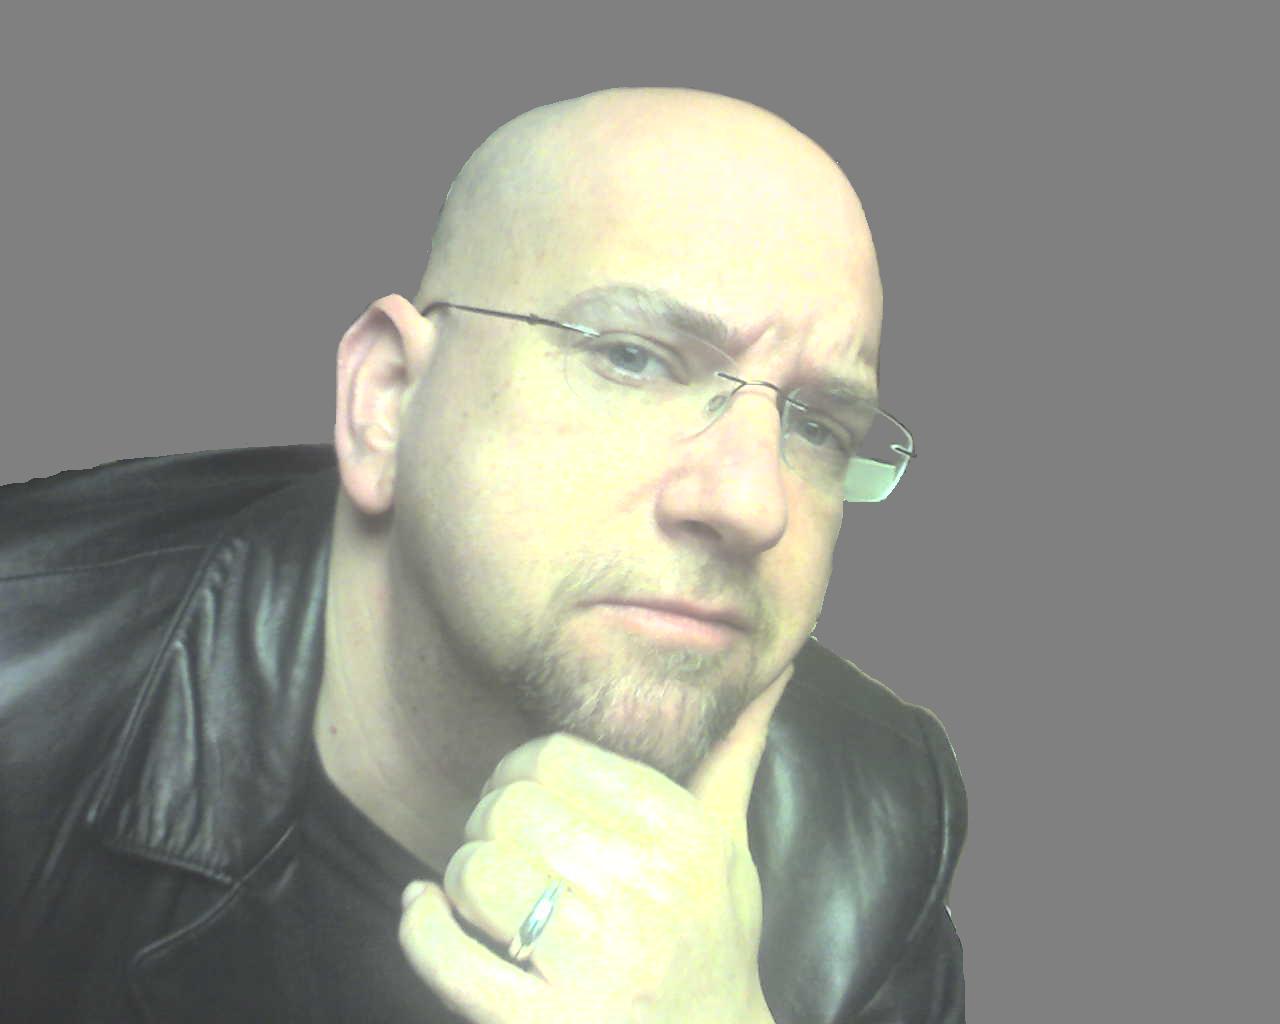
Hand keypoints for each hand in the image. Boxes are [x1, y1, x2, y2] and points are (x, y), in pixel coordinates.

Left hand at [398, 661, 793, 1023]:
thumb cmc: (714, 946)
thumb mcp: (731, 852)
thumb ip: (732, 760)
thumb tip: (770, 675)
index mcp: (681, 837)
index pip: (555, 756)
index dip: (519, 769)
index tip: (523, 795)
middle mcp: (640, 891)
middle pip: (509, 808)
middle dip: (489, 823)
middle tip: (506, 848)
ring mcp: (590, 961)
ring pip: (475, 871)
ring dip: (462, 878)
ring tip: (488, 894)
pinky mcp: (540, 1021)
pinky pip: (447, 957)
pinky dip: (421, 929)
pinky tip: (426, 915)